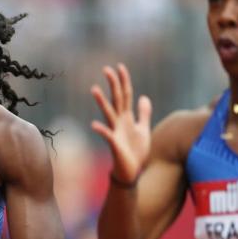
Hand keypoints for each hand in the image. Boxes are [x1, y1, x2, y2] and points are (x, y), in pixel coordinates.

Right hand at [90, 63, 152, 185]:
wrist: (132, 172)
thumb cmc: (136, 152)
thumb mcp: (143, 129)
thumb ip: (143, 113)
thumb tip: (144, 97)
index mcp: (126, 117)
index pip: (125, 95)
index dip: (124, 81)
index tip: (120, 67)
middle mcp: (119, 122)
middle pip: (116, 99)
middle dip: (112, 84)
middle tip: (106, 69)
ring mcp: (115, 132)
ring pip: (108, 114)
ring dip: (101, 102)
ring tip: (94, 89)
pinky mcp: (114, 144)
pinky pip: (106, 135)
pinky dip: (101, 130)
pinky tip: (93, 125)